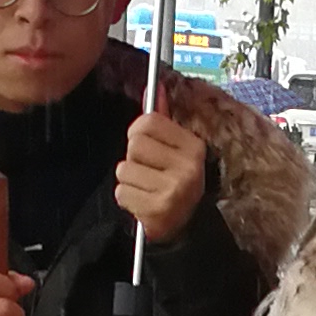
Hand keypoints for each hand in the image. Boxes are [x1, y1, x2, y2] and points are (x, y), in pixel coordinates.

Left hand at [114, 102, 207, 244]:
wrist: (186, 228)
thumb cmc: (175, 183)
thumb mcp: (176, 150)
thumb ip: (163, 120)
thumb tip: (155, 88)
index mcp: (194, 147)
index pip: (149, 121)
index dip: (139, 131)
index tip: (145, 143)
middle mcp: (188, 167)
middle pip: (134, 144)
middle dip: (134, 157)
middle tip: (148, 171)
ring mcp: (174, 189)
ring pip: (124, 169)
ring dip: (129, 180)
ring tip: (146, 188)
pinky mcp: (158, 209)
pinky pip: (122, 192)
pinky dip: (127, 198)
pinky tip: (142, 202)